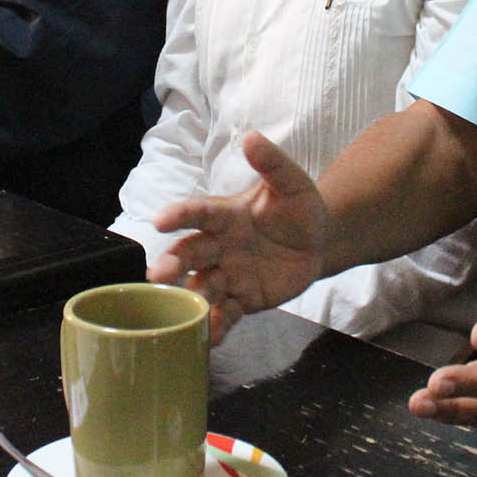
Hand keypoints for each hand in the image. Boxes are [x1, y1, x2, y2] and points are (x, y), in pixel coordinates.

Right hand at [144, 131, 327, 343]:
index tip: (160, 220)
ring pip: (203, 286)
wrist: (319, 243)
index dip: (180, 215)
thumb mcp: (292, 183)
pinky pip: (226, 314)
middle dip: (173, 262)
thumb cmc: (298, 208)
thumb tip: (251, 137)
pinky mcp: (243, 299)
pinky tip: (209, 339)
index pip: (199, 213)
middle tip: (157, 273)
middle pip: (191, 254)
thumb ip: (272, 163)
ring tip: (183, 310)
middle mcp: (220, 245)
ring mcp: (229, 274)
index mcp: (227, 215)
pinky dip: (216, 326)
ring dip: (190, 297)